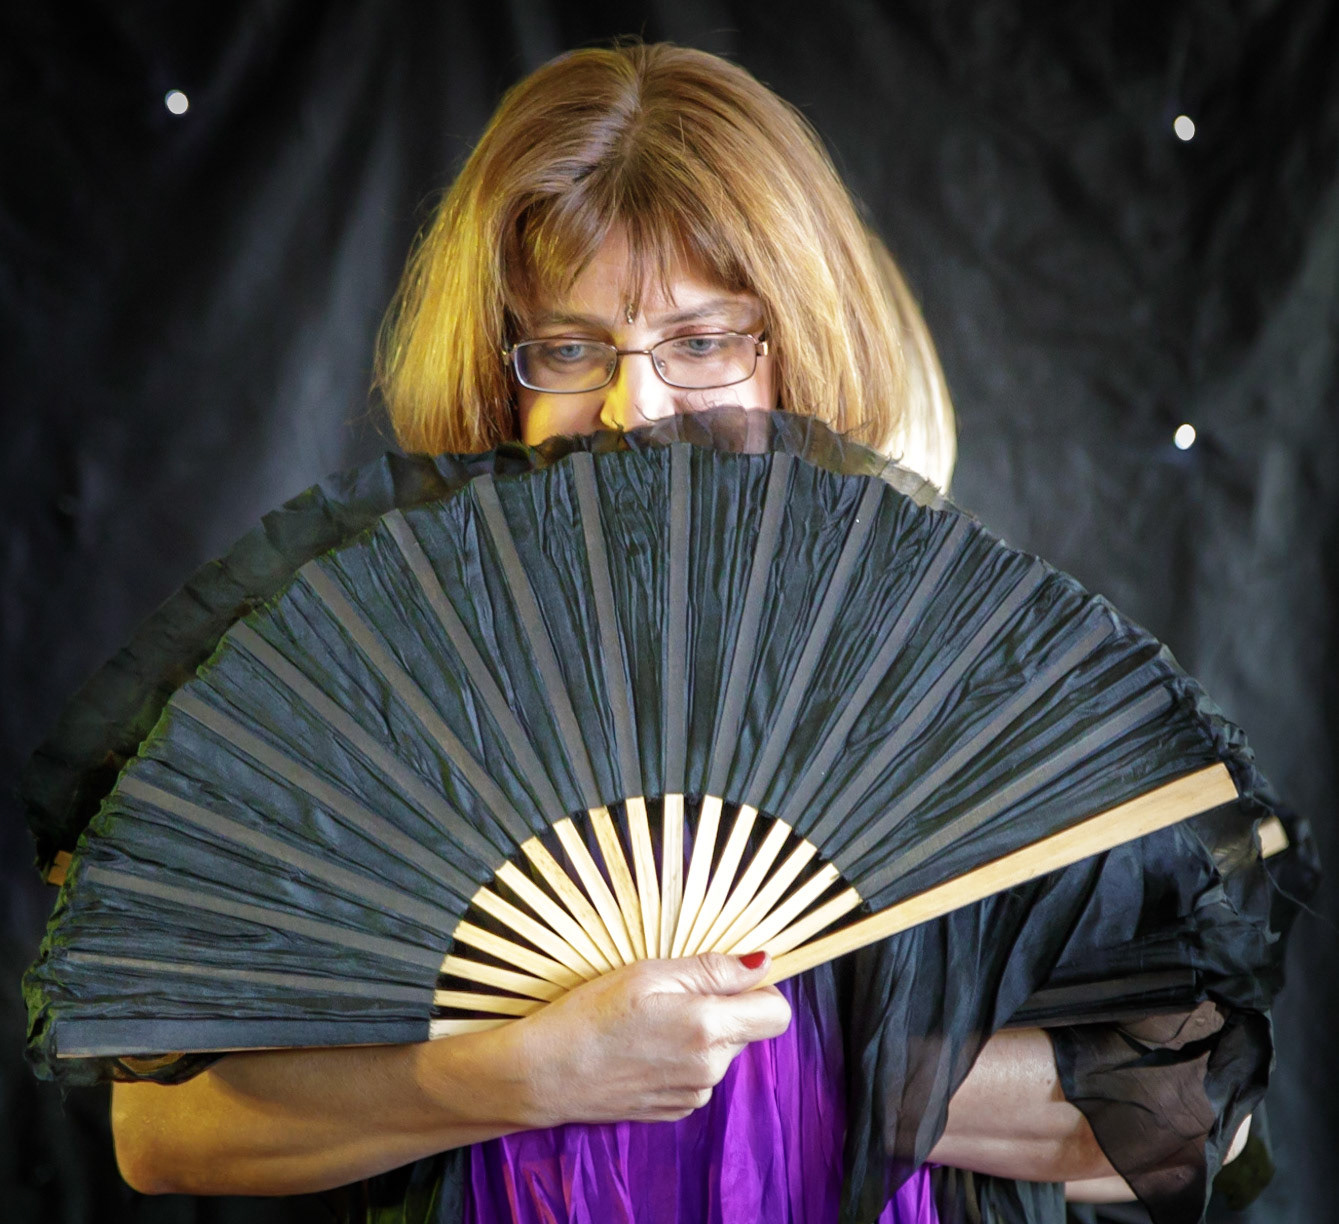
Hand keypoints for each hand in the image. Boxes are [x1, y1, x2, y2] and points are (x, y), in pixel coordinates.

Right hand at [505, 951, 791, 1125]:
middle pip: (747, 1029)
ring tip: (649, 1021)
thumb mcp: (650, 973)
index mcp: (710, 1029)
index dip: (759, 989)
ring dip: (700, 1033)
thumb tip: (762, 963)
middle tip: (671, 993)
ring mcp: (693, 1094)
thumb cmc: (592, 1014)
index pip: (778, 1013)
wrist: (545, 1074)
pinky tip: (643, 1047)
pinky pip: (698, 1073)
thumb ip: (713, 969)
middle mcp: (711, 1068)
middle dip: (723, 1007)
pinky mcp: (675, 1109)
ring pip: (721, 1051)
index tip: (728, 976)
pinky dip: (682, 1057)